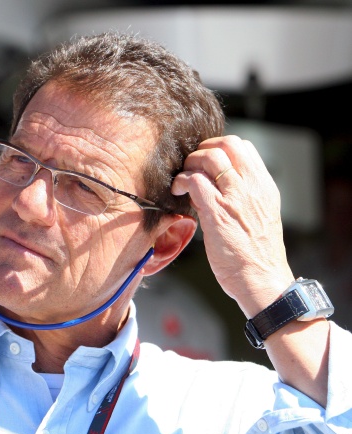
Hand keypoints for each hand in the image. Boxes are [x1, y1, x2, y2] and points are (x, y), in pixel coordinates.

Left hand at [171, 135, 294, 316]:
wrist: (263, 281)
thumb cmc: (256, 256)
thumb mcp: (258, 217)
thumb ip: (241, 198)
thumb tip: (213, 187)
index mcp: (264, 187)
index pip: (244, 147)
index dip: (219, 148)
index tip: (206, 163)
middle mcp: (252, 187)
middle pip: (227, 143)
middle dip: (203, 149)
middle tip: (191, 167)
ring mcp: (235, 197)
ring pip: (209, 157)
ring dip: (190, 163)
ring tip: (183, 180)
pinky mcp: (217, 212)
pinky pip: (195, 181)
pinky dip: (182, 181)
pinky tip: (178, 192)